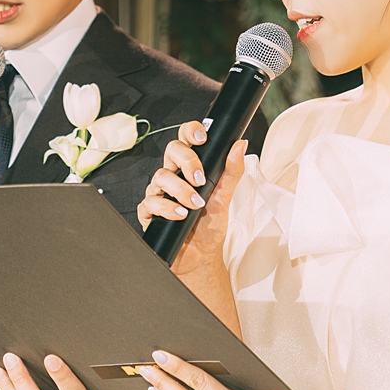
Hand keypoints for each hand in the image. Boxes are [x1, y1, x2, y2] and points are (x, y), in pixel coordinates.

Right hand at [136, 123, 245, 321]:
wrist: (200, 257)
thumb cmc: (209, 227)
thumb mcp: (225, 198)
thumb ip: (232, 172)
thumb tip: (240, 145)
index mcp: (189, 168)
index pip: (185, 140)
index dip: (190, 132)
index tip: (202, 139)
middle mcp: (172, 176)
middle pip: (170, 150)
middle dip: (187, 161)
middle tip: (200, 178)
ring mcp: (159, 193)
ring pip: (160, 176)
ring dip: (181, 190)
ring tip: (195, 205)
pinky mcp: (150, 212)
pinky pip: (151, 202)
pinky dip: (167, 208)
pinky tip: (180, 215)